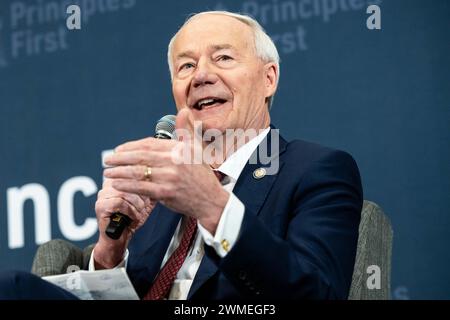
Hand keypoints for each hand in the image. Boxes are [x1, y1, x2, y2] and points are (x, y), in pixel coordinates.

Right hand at [93, 178, 154, 268]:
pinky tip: (132, 217)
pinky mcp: (100, 205)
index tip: (149, 195)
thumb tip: (162, 178)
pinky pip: (119, 202)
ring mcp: (103, 194)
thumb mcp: (145, 202)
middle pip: (130, 181)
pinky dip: (130, 211)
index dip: (145, 184)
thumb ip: (151, 189)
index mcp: (119, 179)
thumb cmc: (131, 219)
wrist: (120, 238)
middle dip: (142, 196)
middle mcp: (109, 184)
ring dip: (137, 205)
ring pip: (125, 192)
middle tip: (144, 206)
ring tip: (138, 213)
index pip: (134, 172)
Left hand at [103, 108, 229, 233]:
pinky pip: (141, 187)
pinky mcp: (166, 192)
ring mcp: (170, 177)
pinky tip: (117, 184)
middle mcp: (174, 161)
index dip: (131, 146)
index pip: (149, 144)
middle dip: (121, 158)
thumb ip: (187, 130)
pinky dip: (127, 185)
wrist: (210, 200)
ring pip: (138, 172)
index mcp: (179, 149)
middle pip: (141, 156)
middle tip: (108, 160)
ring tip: (108, 172)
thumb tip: (183, 111)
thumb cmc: (202, 175)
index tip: (119, 150)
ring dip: (120, 171)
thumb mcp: (197, 150)